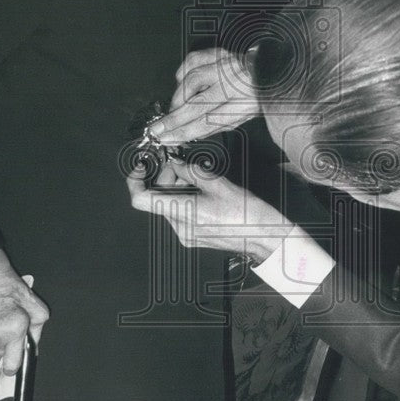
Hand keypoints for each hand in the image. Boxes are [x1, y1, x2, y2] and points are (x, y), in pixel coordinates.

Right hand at [0, 250, 49, 374]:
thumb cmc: (9, 289)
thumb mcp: (36, 307)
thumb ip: (37, 332)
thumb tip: (32, 347)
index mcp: (14, 328)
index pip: (12, 364)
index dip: (16, 366)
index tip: (15, 364)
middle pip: (4, 356)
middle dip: (10, 346)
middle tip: (11, 328)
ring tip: (0, 322)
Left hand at [127, 161, 291, 262]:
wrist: (263, 237)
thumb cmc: (246, 213)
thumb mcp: (218, 183)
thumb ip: (190, 170)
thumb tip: (174, 161)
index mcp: (183, 212)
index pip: (141, 199)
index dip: (135, 180)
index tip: (142, 167)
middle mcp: (179, 227)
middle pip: (157, 198)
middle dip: (166, 178)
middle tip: (184, 166)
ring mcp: (185, 235)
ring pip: (168, 206)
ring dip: (177, 189)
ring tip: (200, 181)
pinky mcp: (192, 238)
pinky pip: (178, 215)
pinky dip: (184, 201)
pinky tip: (203, 194)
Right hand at [151, 48, 260, 144]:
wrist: (268, 72)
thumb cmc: (254, 96)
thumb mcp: (240, 117)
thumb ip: (213, 125)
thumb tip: (182, 134)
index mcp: (244, 105)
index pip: (208, 122)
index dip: (184, 131)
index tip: (166, 138)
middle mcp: (236, 83)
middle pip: (198, 104)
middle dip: (173, 119)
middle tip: (157, 128)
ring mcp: (227, 65)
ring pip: (192, 81)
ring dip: (178, 98)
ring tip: (175, 108)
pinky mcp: (219, 52)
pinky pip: (193, 61)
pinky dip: (183, 72)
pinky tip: (183, 82)